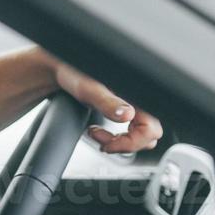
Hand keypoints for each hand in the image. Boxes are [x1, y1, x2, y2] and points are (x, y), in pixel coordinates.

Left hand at [46, 55, 162, 153]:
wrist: (63, 70)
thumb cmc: (74, 73)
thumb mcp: (89, 89)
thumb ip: (108, 102)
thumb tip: (127, 114)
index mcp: (138, 93)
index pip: (150, 129)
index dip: (130, 142)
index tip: (107, 144)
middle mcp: (140, 99)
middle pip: (149, 135)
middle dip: (124, 143)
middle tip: (98, 137)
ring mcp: (135, 105)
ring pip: (142, 136)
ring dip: (121, 142)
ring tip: (96, 133)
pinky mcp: (126, 109)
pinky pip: (133, 131)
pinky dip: (118, 137)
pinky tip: (101, 131)